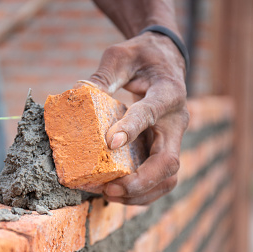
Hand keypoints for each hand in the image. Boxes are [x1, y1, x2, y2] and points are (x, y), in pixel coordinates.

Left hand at [80, 32, 188, 204]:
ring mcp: (172, 139)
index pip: (152, 113)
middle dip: (141, 181)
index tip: (110, 143)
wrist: (164, 60)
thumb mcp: (121, 55)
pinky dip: (139, 192)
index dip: (132, 129)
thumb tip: (77, 94)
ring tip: (109, 194)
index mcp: (168, 92)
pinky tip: (115, 192)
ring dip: (140, 193)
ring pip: (167, 178)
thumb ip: (103, 75)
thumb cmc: (142, 57)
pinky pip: (158, 180)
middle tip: (111, 188)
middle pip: (169, 162)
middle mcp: (176, 121)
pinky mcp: (163, 150)